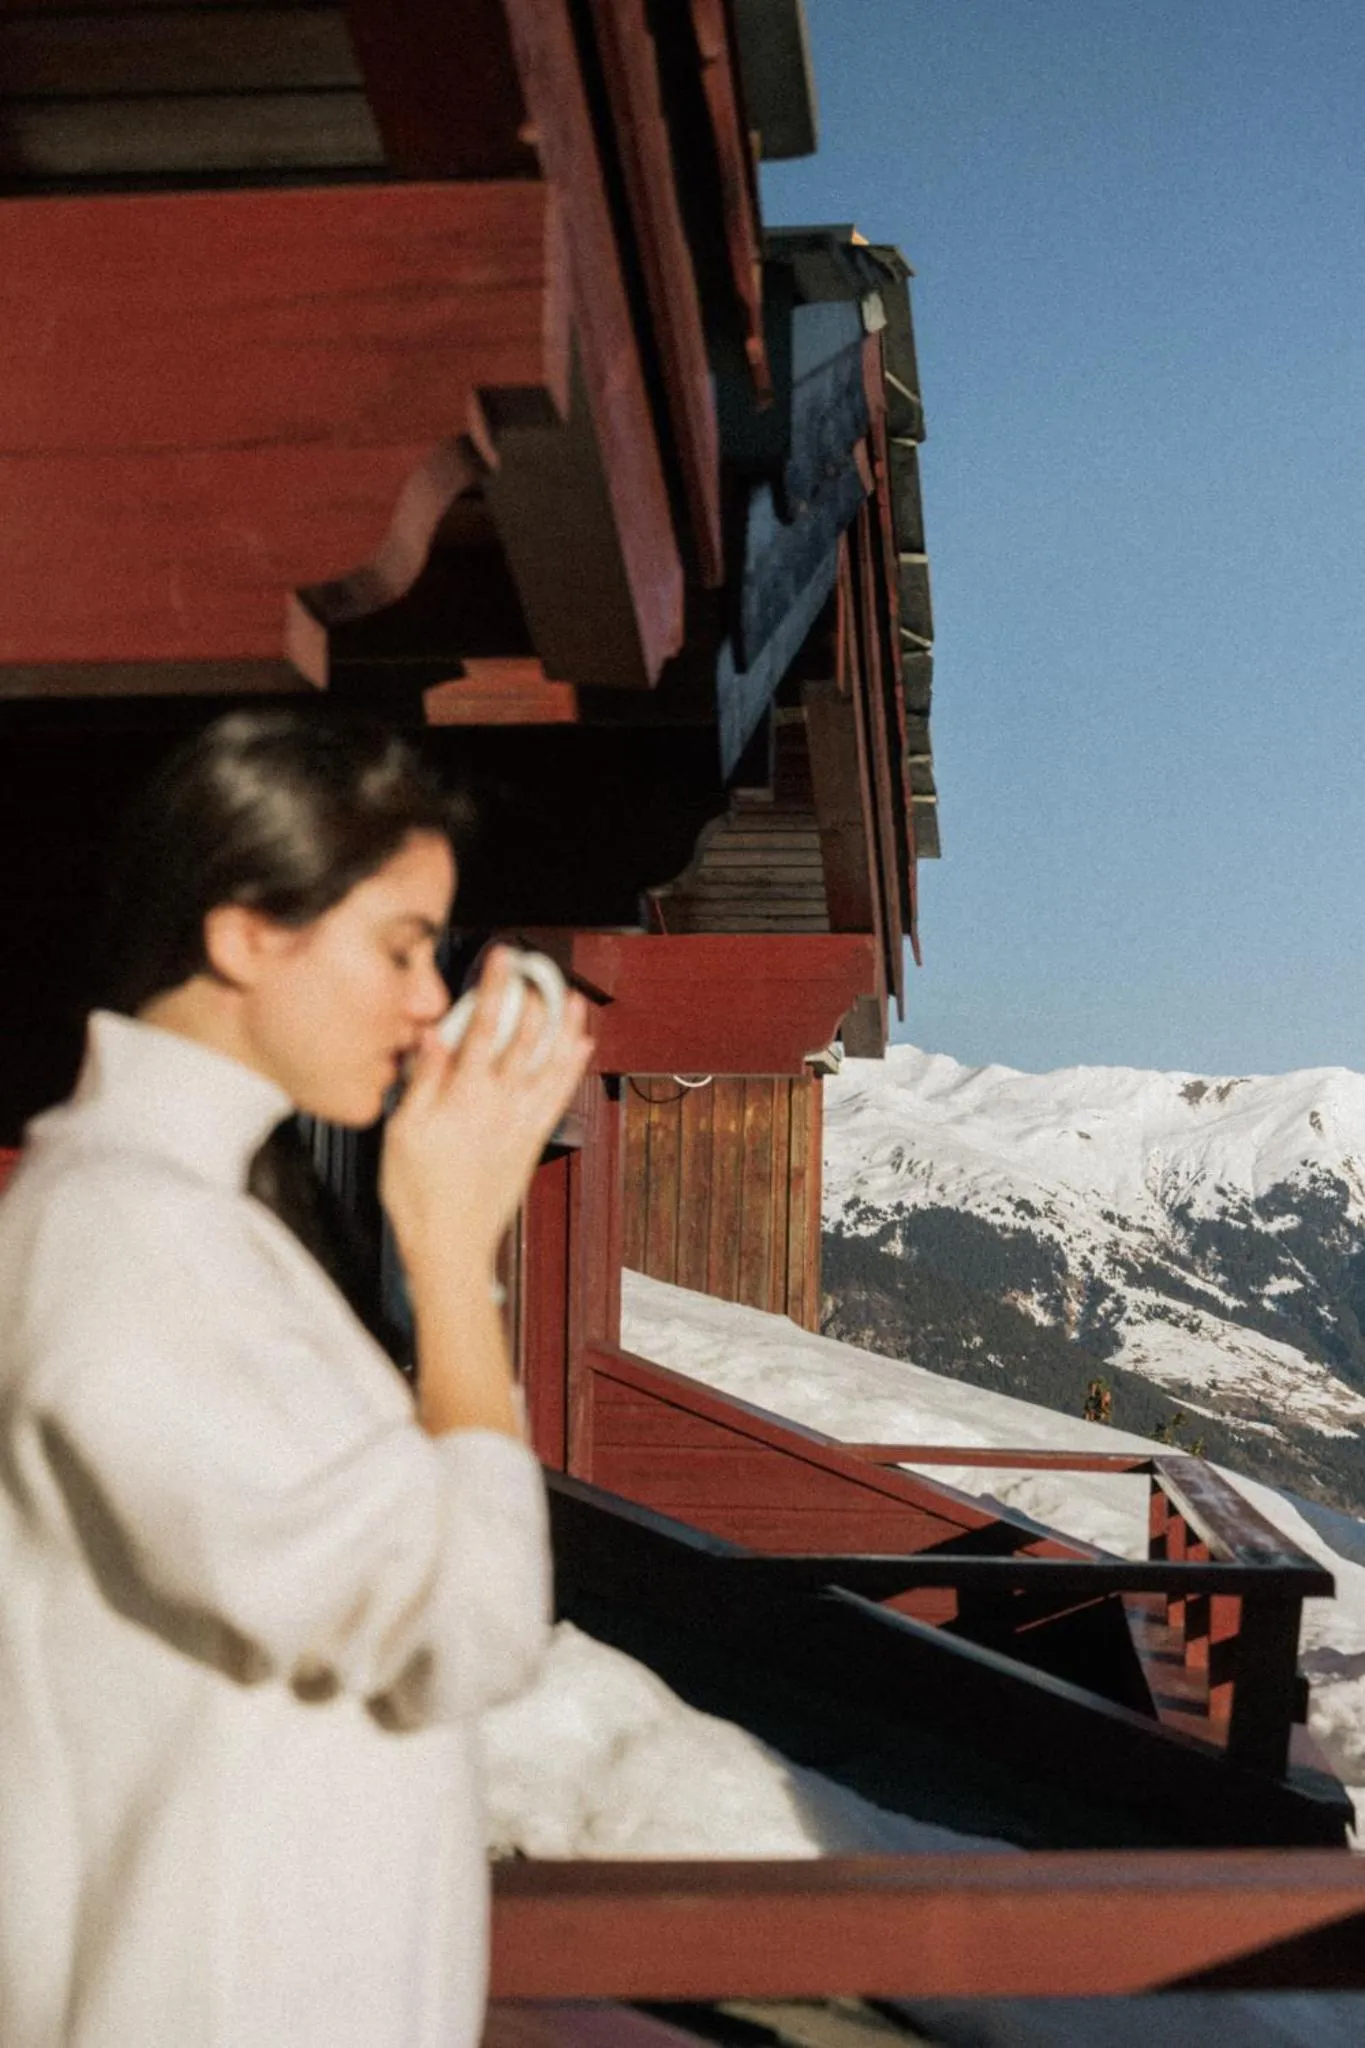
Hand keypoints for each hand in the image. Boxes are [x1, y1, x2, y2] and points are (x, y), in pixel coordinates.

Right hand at [380, 947, 592, 1283]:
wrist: (451, 1247)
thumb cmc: (418, 1195)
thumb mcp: (403, 1134)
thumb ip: (423, 1081)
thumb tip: (433, 1036)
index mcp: (463, 1098)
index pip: (483, 1028)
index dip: (496, 988)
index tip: (503, 957)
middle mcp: (500, 1105)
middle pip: (525, 1039)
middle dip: (534, 997)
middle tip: (538, 968)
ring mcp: (521, 1123)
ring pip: (552, 1064)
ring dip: (565, 1027)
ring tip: (573, 997)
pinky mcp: (532, 1140)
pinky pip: (559, 1095)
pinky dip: (572, 1067)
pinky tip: (580, 1048)